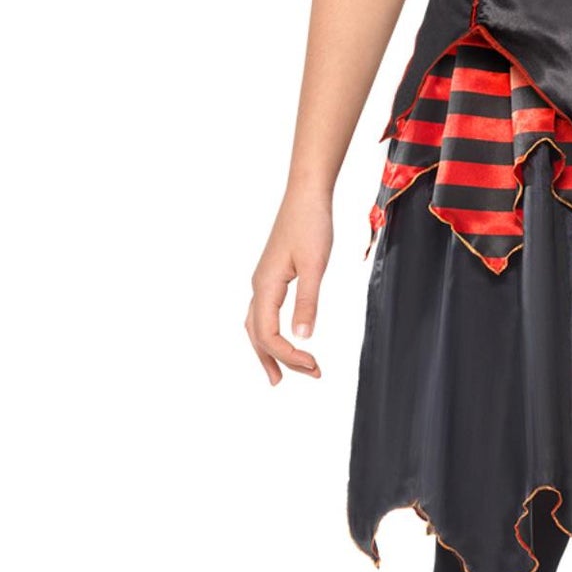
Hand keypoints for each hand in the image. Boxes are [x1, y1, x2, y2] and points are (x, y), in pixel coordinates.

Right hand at [245, 189, 333, 384]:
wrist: (306, 195)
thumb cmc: (311, 225)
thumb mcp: (315, 265)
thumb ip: (308, 302)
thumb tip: (302, 338)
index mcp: (266, 286)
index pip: (268, 334)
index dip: (288, 355)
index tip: (313, 365)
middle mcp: (258, 286)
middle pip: (258, 335)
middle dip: (280, 360)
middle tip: (308, 376)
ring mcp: (262, 281)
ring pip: (256, 326)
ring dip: (268, 351)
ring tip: (280, 374)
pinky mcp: (272, 275)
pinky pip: (262, 313)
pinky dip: (268, 333)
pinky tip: (280, 337)